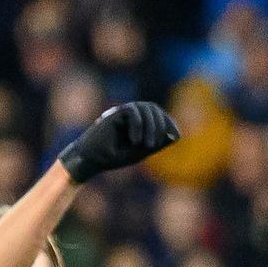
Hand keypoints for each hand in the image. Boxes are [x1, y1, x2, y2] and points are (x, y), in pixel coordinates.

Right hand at [58, 102, 179, 182]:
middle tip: (153, 145)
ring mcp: (122, 112)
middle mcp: (132, 114)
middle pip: (153, 108)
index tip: (175, 135)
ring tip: (145, 145)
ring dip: (150, 126)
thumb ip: (157, 143)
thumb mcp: (141, 151)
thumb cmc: (115, 156)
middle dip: (159, 125)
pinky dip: (137, 126)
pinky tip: (134, 141)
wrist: (91, 159)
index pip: (158, 114)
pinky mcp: (114, 113)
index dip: (169, 122)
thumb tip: (175, 135)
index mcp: (140, 121)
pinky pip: (131, 111)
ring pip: (144, 107)